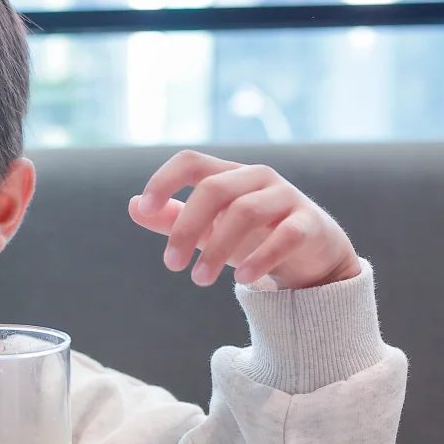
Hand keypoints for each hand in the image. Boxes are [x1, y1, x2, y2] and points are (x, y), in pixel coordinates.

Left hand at [128, 151, 360, 289]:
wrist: (310, 255)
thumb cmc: (252, 237)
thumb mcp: (208, 229)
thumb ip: (172, 219)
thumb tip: (133, 206)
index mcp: (229, 175)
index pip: (191, 162)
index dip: (164, 180)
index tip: (145, 209)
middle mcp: (257, 178)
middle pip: (214, 189)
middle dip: (187, 228)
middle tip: (172, 266)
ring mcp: (286, 198)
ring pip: (246, 212)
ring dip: (217, 249)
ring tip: (199, 280)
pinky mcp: (309, 224)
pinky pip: (285, 235)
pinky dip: (260, 258)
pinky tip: (242, 281)